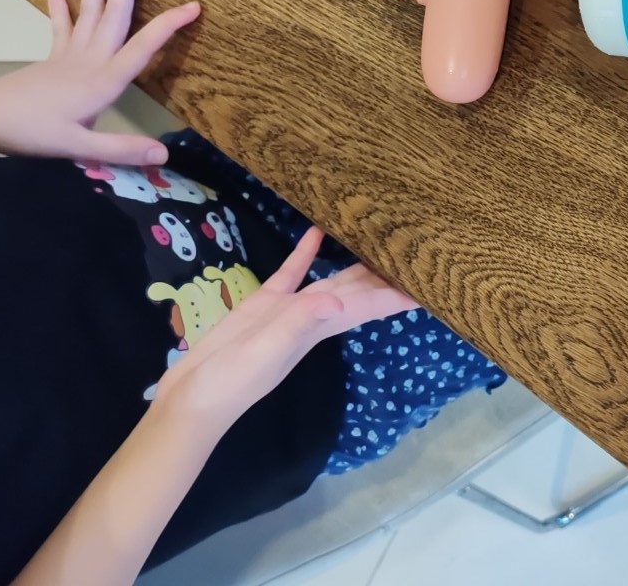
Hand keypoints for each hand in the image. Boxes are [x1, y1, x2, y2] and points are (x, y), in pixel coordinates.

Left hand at [0, 0, 198, 163]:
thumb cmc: (30, 131)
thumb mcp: (77, 147)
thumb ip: (121, 149)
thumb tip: (165, 153)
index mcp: (103, 80)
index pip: (144, 47)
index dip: (169, 25)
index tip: (194, 5)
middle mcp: (90, 60)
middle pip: (114, 14)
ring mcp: (69, 57)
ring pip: (90, 13)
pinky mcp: (52, 60)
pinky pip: (62, 30)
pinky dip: (61, 11)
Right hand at [154, 228, 419, 432]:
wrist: (194, 397)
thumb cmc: (233, 381)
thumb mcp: (266, 353)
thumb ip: (299, 324)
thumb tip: (338, 302)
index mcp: (322, 328)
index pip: (371, 305)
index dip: (401, 294)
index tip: (433, 279)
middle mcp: (315, 317)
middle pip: (363, 289)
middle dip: (389, 272)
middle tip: (416, 243)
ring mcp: (290, 309)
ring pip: (334, 277)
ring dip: (356, 258)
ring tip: (379, 232)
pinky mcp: (265, 302)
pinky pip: (294, 271)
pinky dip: (307, 251)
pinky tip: (317, 228)